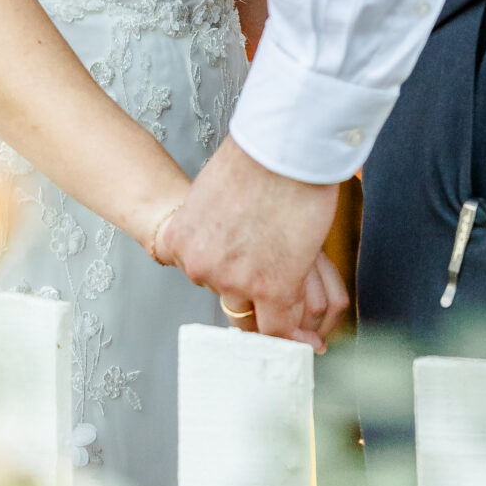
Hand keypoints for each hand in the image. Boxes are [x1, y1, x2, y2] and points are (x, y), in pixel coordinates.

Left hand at [154, 138, 343, 346]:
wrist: (283, 146)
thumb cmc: (256, 156)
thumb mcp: (212, 190)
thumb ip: (213, 221)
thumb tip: (233, 236)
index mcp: (179, 241)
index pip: (194, 273)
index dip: (220, 269)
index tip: (238, 270)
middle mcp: (200, 267)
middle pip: (225, 293)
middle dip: (250, 284)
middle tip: (276, 271)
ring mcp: (235, 281)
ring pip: (255, 313)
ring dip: (275, 308)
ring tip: (297, 301)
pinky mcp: (273, 288)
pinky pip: (279, 327)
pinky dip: (292, 335)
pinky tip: (306, 339)